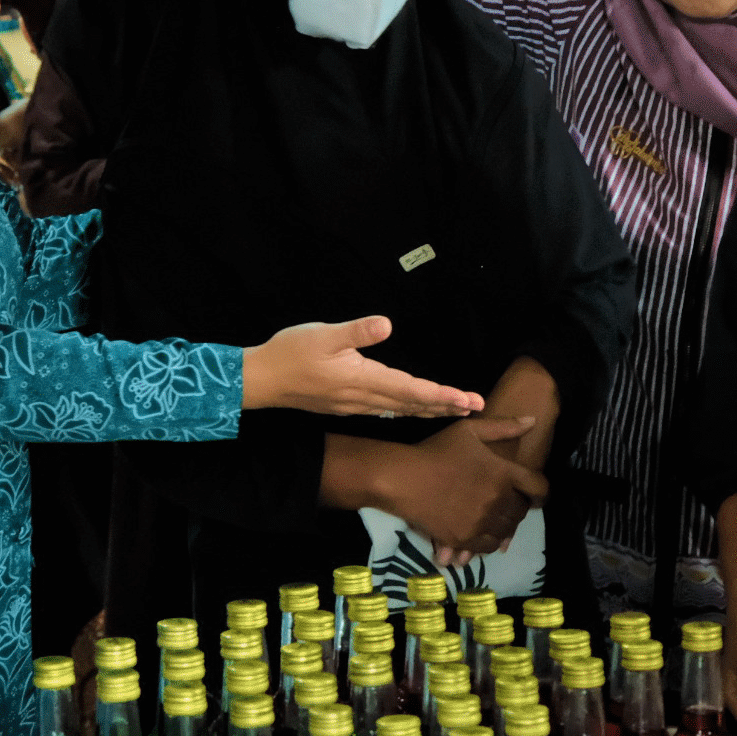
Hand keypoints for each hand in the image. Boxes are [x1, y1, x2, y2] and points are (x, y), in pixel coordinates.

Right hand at [243, 316, 487, 416]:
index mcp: (363, 379)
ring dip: (429, 409)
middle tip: (476, 409)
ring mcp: (354, 404)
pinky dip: (407, 410)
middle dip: (445, 406)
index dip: (442, 395)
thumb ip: (356, 332)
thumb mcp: (323, 334)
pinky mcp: (344, 405)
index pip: (412, 390)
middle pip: (412, 405)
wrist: (260, 381)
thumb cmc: (290, 354)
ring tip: (454, 410)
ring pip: (400, 410)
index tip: (468, 401)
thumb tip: (387, 324)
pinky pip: (385, 411)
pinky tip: (411, 409)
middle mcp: (363, 397)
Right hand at [379, 416, 545, 554]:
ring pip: (506, 530)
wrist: (404, 478)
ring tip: (494, 519)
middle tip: (507, 506)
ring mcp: (482, 522)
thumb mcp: (470, 430)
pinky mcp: (465, 538)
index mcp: (504, 472)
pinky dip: (490, 541)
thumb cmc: (437, 450)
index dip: (540, 493)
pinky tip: (483, 533)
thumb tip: (533, 421)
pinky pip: (488, 546)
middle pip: (521, 511)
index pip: (539, 488)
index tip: (535, 496)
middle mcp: (498, 499)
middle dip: (518, 508)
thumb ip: (504, 427)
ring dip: (504, 525)